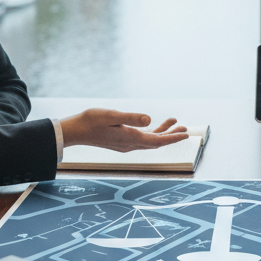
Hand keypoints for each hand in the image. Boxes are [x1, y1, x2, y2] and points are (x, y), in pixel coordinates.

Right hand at [61, 110, 187, 151]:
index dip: (173, 138)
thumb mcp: (112, 115)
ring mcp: (125, 145)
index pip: (158, 140)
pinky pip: (141, 139)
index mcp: (130, 139)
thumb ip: (131, 118)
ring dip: (162, 133)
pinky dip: (150, 132)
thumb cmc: (91, 121)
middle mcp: (130, 145)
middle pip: (157, 142)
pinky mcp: (120, 142)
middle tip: (184, 128)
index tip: (186, 134)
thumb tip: (150, 119)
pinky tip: (151, 125)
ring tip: (174, 123)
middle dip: (172, 136)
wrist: (75, 131)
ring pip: (149, 141)